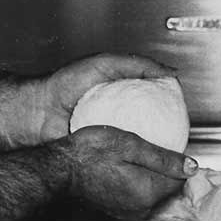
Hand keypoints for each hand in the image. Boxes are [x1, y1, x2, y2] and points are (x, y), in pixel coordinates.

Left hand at [32, 53, 177, 141]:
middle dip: (166, 128)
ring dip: (152, 143)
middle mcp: (116, 110)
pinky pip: (121, 151)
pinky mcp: (101, 147)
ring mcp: (109, 130)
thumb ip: (138, 64)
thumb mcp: (105, 64)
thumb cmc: (65, 83)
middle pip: (149, 119)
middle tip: (182, 135)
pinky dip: (134, 154)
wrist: (37, 112)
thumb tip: (170, 73)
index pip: (151, 94)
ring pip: (138, 138)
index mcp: (119, 90)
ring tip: (171, 150)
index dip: (168, 100)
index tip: (183, 107)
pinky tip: (147, 156)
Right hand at [59, 124, 195, 220]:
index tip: (160, 148)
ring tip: (131, 159)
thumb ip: (164, 158)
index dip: (176, 161)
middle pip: (168, 188)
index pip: (181, 180)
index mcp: (149, 193)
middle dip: (163, 171)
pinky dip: (137, 184)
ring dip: (150, 177)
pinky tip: (124, 170)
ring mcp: (129, 213)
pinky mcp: (119, 212)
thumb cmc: (93, 151)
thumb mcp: (131, 145)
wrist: (61, 168)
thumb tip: (192, 167)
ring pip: (154, 193)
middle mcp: (142, 209)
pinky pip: (140, 197)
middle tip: (143, 152)